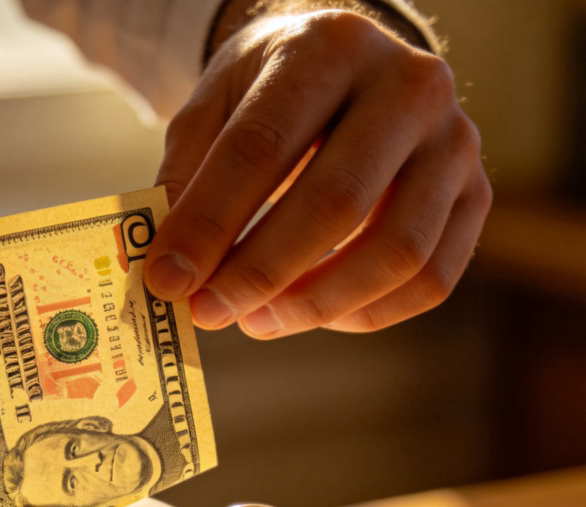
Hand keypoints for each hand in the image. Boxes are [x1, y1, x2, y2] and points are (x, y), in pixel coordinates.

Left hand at [144, 9, 491, 337]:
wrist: (352, 71)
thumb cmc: (272, 97)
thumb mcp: (215, 109)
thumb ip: (187, 179)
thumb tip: (171, 272)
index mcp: (329, 48)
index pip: (261, 146)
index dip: (209, 223)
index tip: (167, 281)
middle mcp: (408, 86)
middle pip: (335, 202)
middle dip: (260, 273)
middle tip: (208, 313)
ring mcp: (454, 142)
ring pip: (396, 252)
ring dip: (315, 306)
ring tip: (254, 321)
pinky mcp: (475, 195)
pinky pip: (429, 279)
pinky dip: (364, 314)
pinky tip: (311, 313)